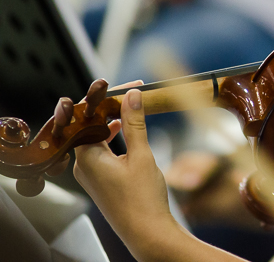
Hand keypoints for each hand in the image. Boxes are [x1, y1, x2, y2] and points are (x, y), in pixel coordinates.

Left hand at [74, 89, 177, 256]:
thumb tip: (132, 96)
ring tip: (130, 106)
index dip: (108, 97)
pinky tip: (122, 129)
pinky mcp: (100, 179)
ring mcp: (90, 172)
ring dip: (110, 119)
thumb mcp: (142, 155)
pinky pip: (99, 149)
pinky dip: (110, 135)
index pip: (89, 116)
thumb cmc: (142, 199)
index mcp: (87, 156)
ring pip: (94, 136)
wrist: (146, 231)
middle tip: (131, 92)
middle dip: (109, 106)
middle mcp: (83, 164)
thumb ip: (135, 123)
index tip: (130, 87)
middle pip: (89, 124)